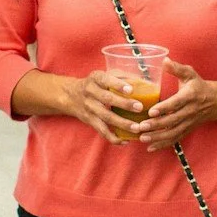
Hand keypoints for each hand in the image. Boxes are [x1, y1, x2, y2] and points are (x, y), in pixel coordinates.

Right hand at [12, 69, 148, 142]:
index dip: (118, 85)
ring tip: (136, 128)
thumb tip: (146, 83)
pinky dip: (113, 138)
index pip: (106, 79)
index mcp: (96, 78)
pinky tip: (125, 141)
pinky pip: (101, 131)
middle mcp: (90, 92)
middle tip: (139, 108)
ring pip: (105, 117)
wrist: (71, 95)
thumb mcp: (105, 74)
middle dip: (124, 104)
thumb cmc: (96, 83)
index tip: (131, 89)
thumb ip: (123, 77)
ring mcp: (89, 108)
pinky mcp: (90, 121)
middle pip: (107, 99)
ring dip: (121, 124)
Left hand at [138, 62, 216, 149]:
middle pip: (172, 120)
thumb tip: (164, 60)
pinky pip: (175, 139)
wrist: (216, 101)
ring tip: (142, 138)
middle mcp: (190, 111)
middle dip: (156, 125)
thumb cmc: (198, 85)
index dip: (165, 108)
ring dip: (157, 137)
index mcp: (190, 96)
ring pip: (173, 132)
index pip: (176, 103)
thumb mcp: (190, 74)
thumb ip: (177, 68)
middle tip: (140, 126)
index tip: (151, 111)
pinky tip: (150, 147)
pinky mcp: (187, 130)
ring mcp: (188, 122)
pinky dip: (163, 144)